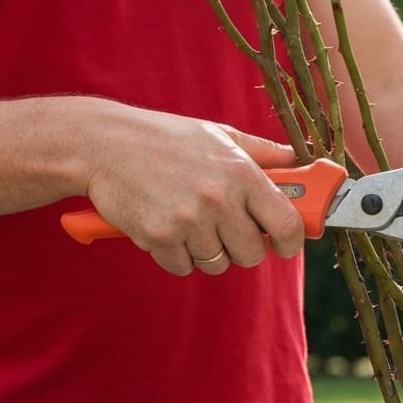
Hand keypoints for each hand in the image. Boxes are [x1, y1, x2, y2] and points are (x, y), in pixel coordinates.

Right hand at [84, 104, 304, 275]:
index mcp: (242, 174)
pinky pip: (183, 267)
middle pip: (251, 254)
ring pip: (217, 263)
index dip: (290, 241)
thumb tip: (299, 160)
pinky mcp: (159, 238)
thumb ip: (264, 152)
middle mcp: (219, 200)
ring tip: (190, 220)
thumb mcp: (220, 136)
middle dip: (242, 247)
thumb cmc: (167, 139)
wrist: (103, 144)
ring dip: (207, 250)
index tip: (284, 244)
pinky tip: (166, 226)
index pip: (286, 224)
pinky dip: (177, 254)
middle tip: (227, 228)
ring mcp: (188, 221)